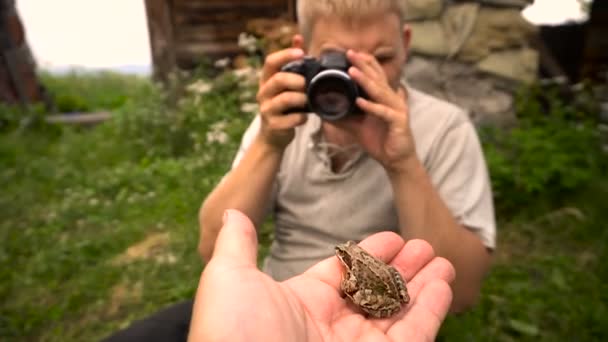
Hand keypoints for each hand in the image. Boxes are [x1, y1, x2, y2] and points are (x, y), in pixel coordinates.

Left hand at [188, 209, 454, 341]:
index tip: (393, 238)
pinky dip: (430, 311)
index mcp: (301, 304)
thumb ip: (239, 245)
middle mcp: (332, 328)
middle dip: (401, 269)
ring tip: (442, 261)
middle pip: (375, 292)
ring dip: (422, 286)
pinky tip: (442, 285)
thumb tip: (231, 213)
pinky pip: (412, 335)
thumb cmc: (233, 331)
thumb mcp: (229, 278)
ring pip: (398, 312)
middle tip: (424, 246)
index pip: (344, 274)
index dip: (369, 254)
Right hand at [256, 44, 308, 148]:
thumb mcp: (285, 84)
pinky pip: (291, 118)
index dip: (285, 54)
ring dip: (301, 99)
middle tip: (307, 84)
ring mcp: (266, 110)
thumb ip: (291, 63)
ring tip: (308, 101)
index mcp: (266, 80)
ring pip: (284, 99)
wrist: (272, 136)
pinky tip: (305, 117)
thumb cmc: (283, 107)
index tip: (301, 53)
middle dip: (297, 80)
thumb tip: (298, 37)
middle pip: (278, 79)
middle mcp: (263, 93)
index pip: (270, 61)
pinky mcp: (273, 125)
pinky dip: (302, 117)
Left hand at [335, 50, 416, 173]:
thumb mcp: (356, 127)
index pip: (376, 74)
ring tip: (352, 71)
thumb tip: (322, 111)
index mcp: (384, 97)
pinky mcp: (399, 122)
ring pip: (380, 91)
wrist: (395, 160)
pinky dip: (371, 106)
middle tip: (349, 53)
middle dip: (363, 64)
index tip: (349, 53)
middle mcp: (392, 99)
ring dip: (365, 81)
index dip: (364, 62)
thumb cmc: (379, 140)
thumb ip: (342, 117)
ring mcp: (397, 109)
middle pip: (377, 77)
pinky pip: (383, 112)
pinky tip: (359, 101)